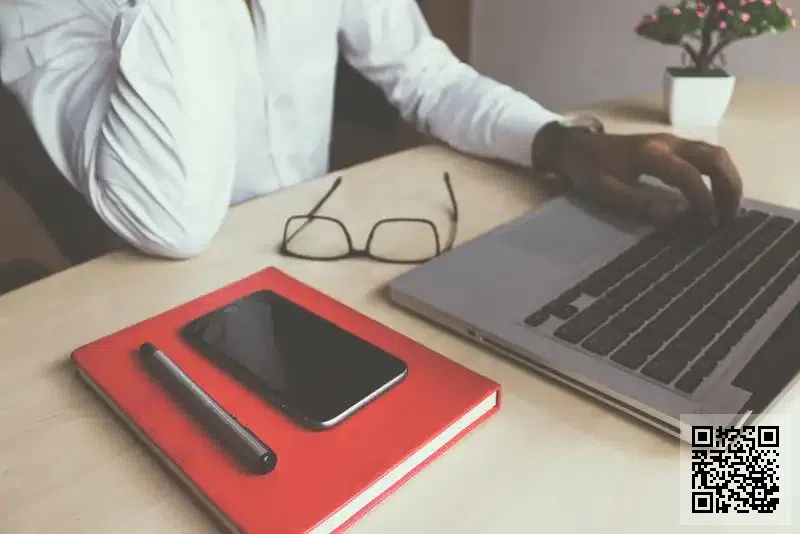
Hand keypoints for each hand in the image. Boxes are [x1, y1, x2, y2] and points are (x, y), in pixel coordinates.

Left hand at [532, 123, 743, 226]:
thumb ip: (638, 204)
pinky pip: (704, 156)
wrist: (575, 146)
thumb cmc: (588, 170)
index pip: (689, 175)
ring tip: (728, 210)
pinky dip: (717, 174)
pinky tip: (716, 196)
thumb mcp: (605, 192)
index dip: (703, 201)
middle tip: (730, 218)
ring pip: (713, 154)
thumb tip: (674, 217)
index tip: (708, 225)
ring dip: (727, 180)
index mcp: (650, 154)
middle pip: (713, 157)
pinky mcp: (671, 145)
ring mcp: (671, 141)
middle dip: (728, 187)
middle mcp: (667, 142)